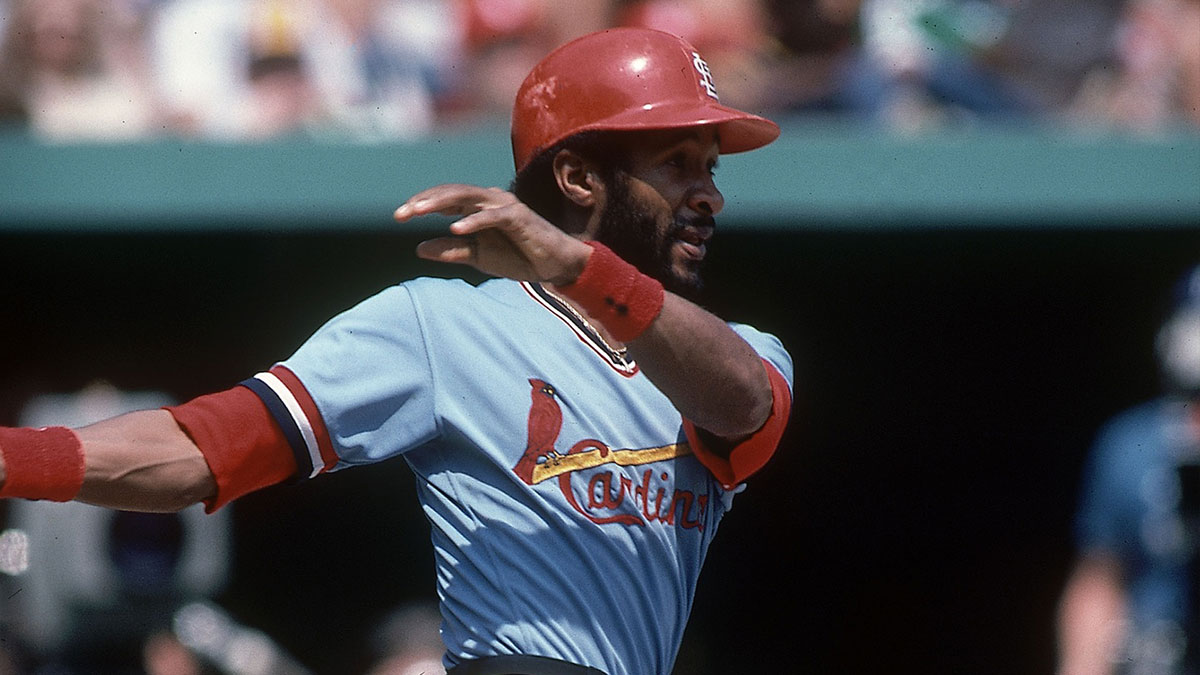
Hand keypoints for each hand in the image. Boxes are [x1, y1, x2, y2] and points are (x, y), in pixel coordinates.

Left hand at [394, 184, 590, 285]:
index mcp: (478, 206)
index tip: (398, 216)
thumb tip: (417, 248)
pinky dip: (474, 220)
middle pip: (451, 192)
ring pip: (467, 197)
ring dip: (440, 203)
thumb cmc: (518, 257)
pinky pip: (492, 216)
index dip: (421, 204)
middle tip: (400, 213)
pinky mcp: (519, 217)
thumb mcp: (478, 256)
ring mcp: (504, 205)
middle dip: (424, 201)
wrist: (554, 265)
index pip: (445, 198)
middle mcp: (489, 200)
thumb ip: (450, 250)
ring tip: (417, 212)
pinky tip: (455, 228)